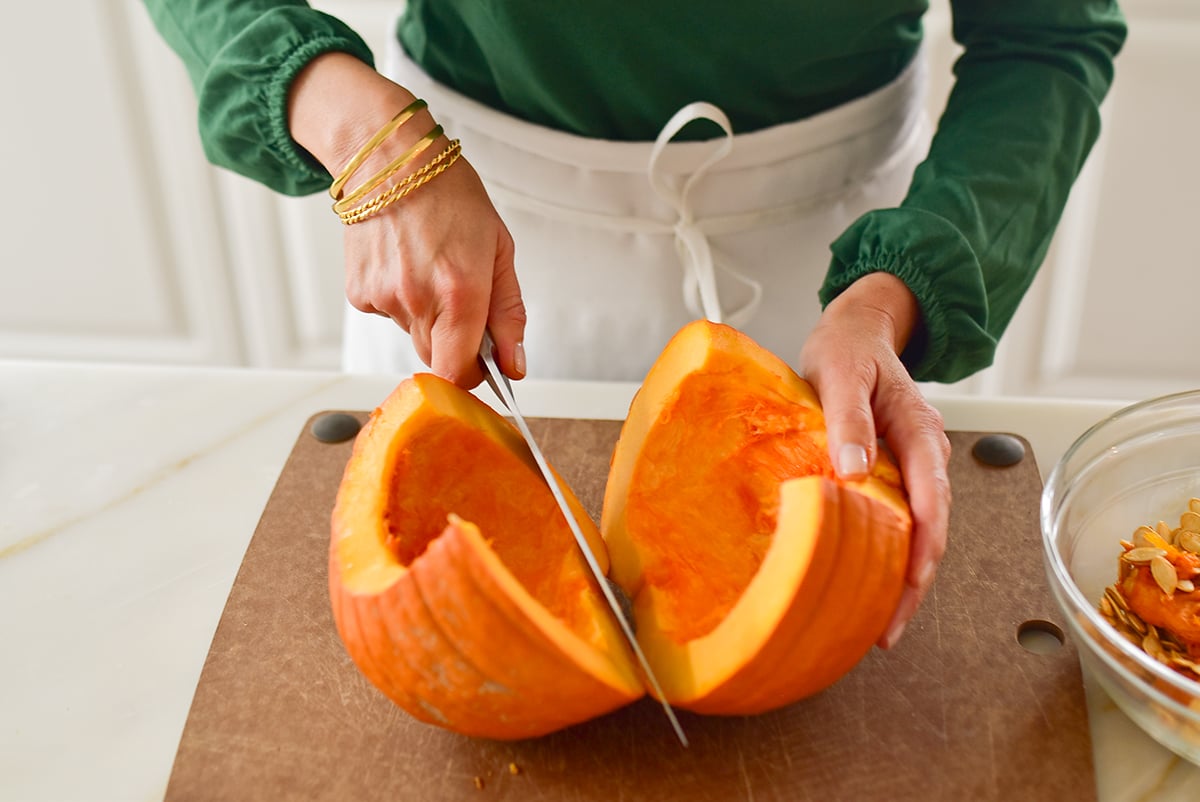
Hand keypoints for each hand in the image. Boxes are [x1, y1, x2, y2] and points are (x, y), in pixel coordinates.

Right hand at [288, 53, 525, 387]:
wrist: (391, 160)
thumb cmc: (451, 197)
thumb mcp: (500, 250)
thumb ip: (509, 315)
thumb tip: (514, 366)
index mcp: (461, 292)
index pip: (459, 374)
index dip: (472, 374)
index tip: (481, 360)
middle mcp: (418, 300)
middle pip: (437, 360)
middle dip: (453, 341)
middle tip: (458, 296)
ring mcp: (384, 298)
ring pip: (413, 336)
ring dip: (426, 316)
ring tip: (428, 267)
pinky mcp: (358, 294)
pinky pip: (388, 315)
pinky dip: (399, 300)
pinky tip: (403, 262)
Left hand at [799, 272, 951, 648]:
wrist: (856, 329)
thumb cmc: (848, 349)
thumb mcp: (841, 373)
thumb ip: (847, 417)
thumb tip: (853, 468)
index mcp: (919, 430)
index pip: (932, 498)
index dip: (923, 548)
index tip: (908, 586)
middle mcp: (924, 453)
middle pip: (933, 528)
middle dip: (915, 583)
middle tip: (888, 631)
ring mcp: (912, 465)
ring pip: (920, 530)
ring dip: (904, 576)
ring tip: (881, 623)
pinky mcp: (894, 472)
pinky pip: (902, 519)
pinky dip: (891, 554)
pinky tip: (871, 582)